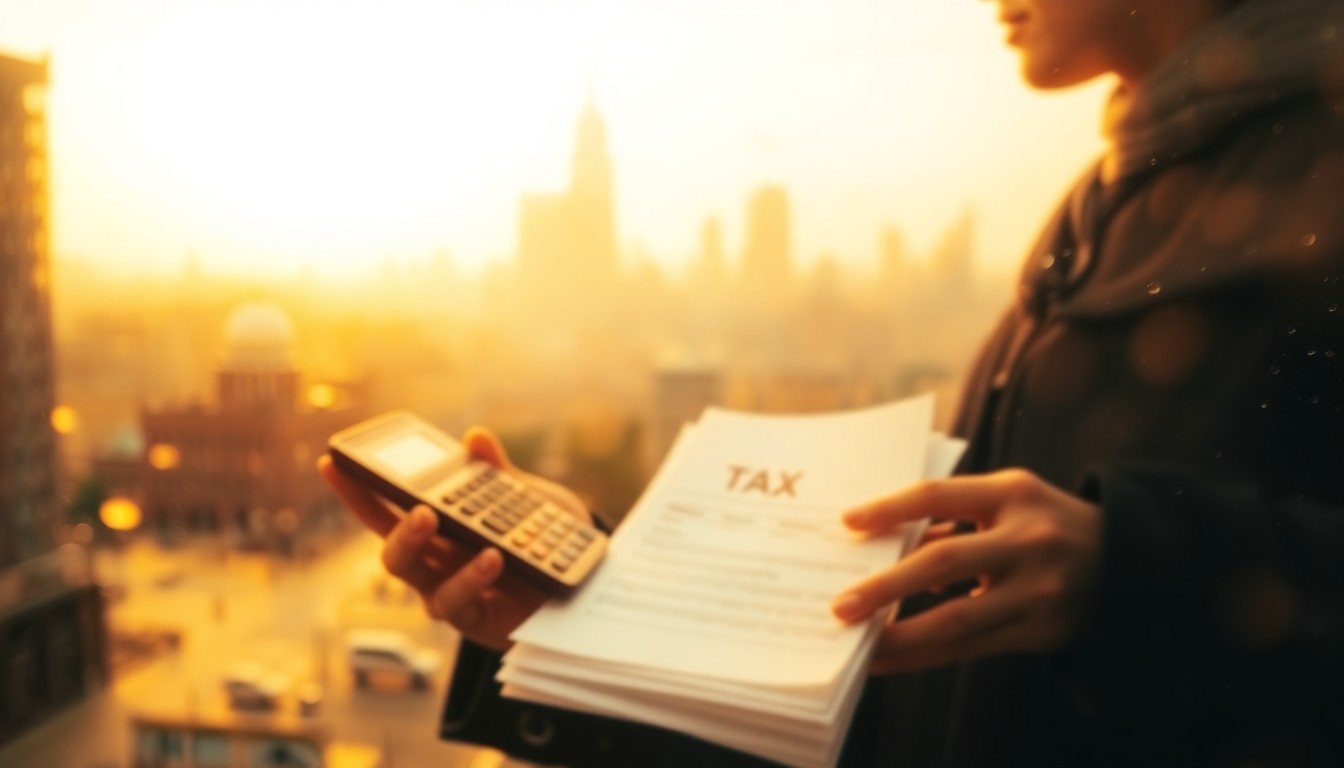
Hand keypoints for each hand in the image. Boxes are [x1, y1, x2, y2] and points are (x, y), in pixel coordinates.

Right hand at [317, 427, 590, 650]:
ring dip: (420, 546)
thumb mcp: (531, 500)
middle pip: (392, 546)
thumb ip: (499, 474)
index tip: (331, 460)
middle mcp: (436, 562)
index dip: (357, 487)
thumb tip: (474, 437)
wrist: (591, 583)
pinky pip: (456, 602)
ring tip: (436, 518)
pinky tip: (491, 557)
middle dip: (392, 520)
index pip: (389, 507)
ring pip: (413, 576)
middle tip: (418, 506)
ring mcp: (450, 592)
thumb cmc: (551, 544)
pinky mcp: (473, 620)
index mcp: (441, 528)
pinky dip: (470, 578)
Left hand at [830, 469, 1101, 673]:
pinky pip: (973, 647)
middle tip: (842, 605)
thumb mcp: (1008, 503)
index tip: (848, 523)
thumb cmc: (1045, 524)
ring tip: (860, 644)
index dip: (890, 508)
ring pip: (957, 618)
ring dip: (902, 636)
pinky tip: (892, 658)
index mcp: (1013, 493)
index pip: (939, 495)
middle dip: (886, 586)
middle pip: (944, 560)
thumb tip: (884, 550)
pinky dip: (927, 654)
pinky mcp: (1041, 629)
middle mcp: (1027, 539)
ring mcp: (1038, 588)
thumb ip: (954, 520)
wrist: (1126, 562)